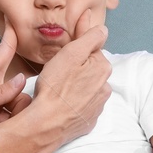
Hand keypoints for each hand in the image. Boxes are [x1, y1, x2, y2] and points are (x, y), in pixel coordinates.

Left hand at [0, 28, 28, 138]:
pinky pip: (10, 120)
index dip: (12, 35)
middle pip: (19, 88)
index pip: (3, 51)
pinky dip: (8, 128)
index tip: (19, 19)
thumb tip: (21, 80)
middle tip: (6, 115)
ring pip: (18, 106)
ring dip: (13, 118)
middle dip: (20, 101)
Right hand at [26, 14, 110, 146]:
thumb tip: (102, 28)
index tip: (63, 55)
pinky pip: (83, 105)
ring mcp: (98, 106)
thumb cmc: (55, 87)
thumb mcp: (70, 53)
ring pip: (87, 87)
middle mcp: (105, 87)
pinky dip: (74, 103)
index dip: (76, 49)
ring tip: (58, 90)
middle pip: (90, 69)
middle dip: (77, 69)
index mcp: (103, 68)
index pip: (92, 50)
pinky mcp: (89, 121)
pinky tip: (62, 103)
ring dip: (76, 86)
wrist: (47, 124)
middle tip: (57, 74)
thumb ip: (89, 37)